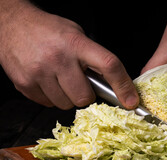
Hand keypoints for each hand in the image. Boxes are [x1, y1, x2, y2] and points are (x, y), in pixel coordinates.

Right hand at [0, 2, 138, 108]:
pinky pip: (48, 104)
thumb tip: (114, 85)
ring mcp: (39, 73)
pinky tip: (48, 81)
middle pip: (85, 97)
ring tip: (60, 79)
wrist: (12, 25)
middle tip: (79, 82)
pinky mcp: (25, 84)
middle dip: (86, 95)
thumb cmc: (48, 30)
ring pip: (67, 104)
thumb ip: (93, 58)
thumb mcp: (76, 36)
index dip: (123, 87)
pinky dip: (52, 97)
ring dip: (68, 97)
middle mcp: (58, 58)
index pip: (108, 66)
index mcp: (76, 44)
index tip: (131, 101)